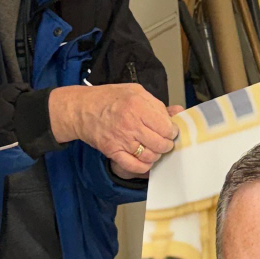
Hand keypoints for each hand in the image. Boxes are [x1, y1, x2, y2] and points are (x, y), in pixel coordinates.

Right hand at [48, 83, 177, 177]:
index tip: (170, 131)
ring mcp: (121, 139)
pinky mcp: (112, 151)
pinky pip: (134, 166)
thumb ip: (157, 104)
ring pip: (150, 156)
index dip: (172, 131)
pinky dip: (144, 166)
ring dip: (156, 155)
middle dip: (166, 144)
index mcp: (138, 106)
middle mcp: (130, 123)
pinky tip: (144, 159)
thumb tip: (178, 113)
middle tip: (164, 141)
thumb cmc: (109, 98)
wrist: (81, 109)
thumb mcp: (135, 92)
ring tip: (153, 149)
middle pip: (161, 144)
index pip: (166, 127)